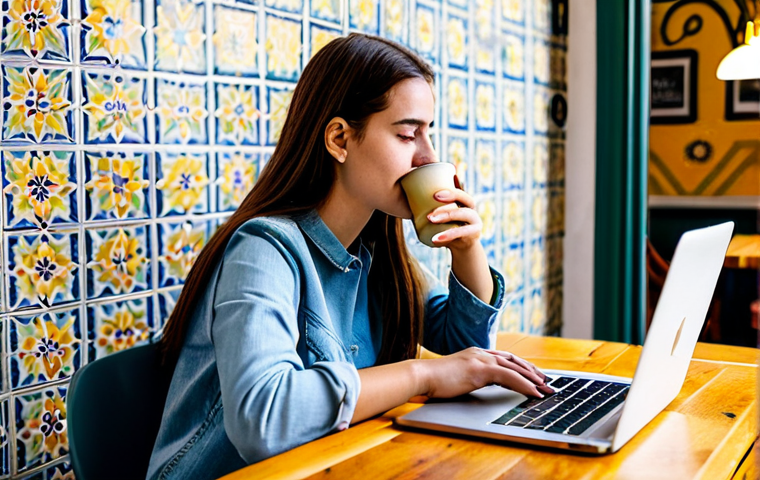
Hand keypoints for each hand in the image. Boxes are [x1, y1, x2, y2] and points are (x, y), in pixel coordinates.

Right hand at [418, 347, 553, 398]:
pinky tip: (534, 392)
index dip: (521, 366)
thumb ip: (469, 377)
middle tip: (546, 382)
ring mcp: (481, 359)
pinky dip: (525, 385)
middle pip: (514, 360)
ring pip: (515, 368)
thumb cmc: (433, 380)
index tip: (533, 376)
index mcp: (475, 353)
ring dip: (534, 379)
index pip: (505, 358)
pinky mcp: (481, 369)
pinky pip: (510, 377)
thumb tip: (476, 386)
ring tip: (546, 389)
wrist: (421, 376)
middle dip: (532, 371)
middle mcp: (481, 353)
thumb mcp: (456, 376)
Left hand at [426, 177, 481, 251]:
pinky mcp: (474, 234)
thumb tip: (416, 193)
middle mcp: (472, 210)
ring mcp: (475, 222)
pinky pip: (461, 232)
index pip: (460, 193)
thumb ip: (437, 205)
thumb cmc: (450, 226)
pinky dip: (447, 235)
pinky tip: (435, 239)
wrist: (462, 246)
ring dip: (445, 217)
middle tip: (429, 212)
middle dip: (446, 204)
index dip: (450, 192)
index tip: (434, 195)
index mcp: (465, 203)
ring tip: (430, 220)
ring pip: (462, 214)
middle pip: (462, 201)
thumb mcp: (445, 215)